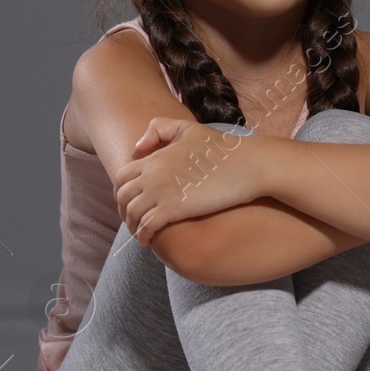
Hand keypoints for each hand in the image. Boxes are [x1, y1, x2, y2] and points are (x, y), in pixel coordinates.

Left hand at [113, 117, 263, 244]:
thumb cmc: (223, 149)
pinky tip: (149, 241)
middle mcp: (152, 174)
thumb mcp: (188, 129)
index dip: (121, 192)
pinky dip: (143, 236)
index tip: (130, 203)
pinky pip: (147, 226)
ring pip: (132, 214)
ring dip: (133, 227)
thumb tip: (138, 147)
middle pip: (122, 196)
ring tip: (142, 235)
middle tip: (134, 222)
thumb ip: (160, 129)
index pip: (122, 177)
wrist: (248, 164)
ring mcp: (161, 191)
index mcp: (155, 157)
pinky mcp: (174, 209)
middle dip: (124, 211)